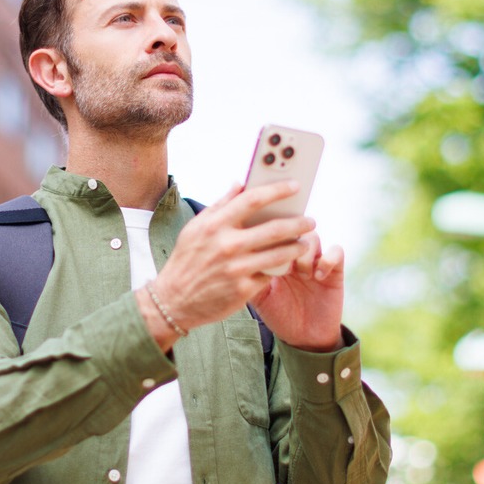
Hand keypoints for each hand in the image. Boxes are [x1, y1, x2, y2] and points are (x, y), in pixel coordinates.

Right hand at [143, 181, 314, 348]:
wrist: (173, 301)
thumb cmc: (186, 260)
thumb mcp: (196, 228)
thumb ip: (221, 205)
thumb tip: (239, 183)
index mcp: (215, 225)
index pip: (253, 200)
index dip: (277, 190)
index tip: (295, 186)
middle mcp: (227, 245)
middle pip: (274, 228)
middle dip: (298, 223)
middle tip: (310, 220)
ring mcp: (236, 269)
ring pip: (280, 254)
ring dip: (297, 247)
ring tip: (305, 243)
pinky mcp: (243, 290)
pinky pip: (271, 275)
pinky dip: (281, 268)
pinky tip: (288, 264)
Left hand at [251, 234, 345, 352]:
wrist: (304, 337)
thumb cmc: (280, 316)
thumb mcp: (259, 298)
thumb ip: (250, 278)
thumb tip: (236, 260)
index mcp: (276, 257)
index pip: (273, 233)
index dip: (268, 234)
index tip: (263, 245)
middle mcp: (296, 255)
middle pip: (293, 229)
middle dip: (288, 241)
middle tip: (283, 258)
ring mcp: (315, 261)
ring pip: (313, 237)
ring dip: (306, 252)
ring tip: (301, 274)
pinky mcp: (335, 271)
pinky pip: (336, 251)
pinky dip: (327, 260)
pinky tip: (318, 276)